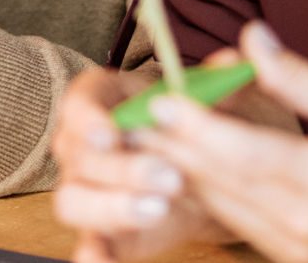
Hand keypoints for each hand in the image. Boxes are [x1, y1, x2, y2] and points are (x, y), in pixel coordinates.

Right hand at [52, 66, 231, 262]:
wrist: (217, 170)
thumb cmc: (204, 121)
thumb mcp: (218, 96)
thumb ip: (220, 80)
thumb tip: (233, 64)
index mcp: (104, 100)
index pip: (79, 103)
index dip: (89, 118)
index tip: (112, 133)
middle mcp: (85, 145)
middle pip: (79, 156)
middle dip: (121, 168)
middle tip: (169, 176)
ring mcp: (90, 190)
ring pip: (74, 201)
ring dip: (112, 207)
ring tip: (160, 208)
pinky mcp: (106, 230)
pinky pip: (89, 244)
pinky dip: (92, 255)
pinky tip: (104, 262)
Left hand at [136, 23, 307, 262]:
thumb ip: (299, 76)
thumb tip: (252, 39)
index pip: (240, 152)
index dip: (193, 126)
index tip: (157, 99)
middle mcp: (307, 221)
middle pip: (219, 181)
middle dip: (170, 147)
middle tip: (129, 117)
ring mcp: (301, 249)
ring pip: (222, 206)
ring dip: (183, 172)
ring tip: (144, 139)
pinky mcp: (298, 260)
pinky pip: (239, 224)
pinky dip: (211, 194)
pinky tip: (188, 168)